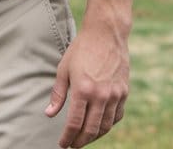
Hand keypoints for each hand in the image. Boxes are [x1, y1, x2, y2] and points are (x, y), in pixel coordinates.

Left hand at [45, 25, 129, 147]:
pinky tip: (99, 127)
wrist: (105, 35)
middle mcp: (101, 95)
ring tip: (84, 139)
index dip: (67, 137)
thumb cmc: (81, 50)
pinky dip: (107, 125)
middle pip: (91, 129)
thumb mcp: (63, 69)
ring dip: (94, 136)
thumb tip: (49, 113)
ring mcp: (115, 95)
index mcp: (83, 89)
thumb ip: (58, 94)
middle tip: (72, 145)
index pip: (74, 123)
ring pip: (105, 126)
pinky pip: (116, 116)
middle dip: (80, 141)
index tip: (62, 144)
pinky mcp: (124, 92)